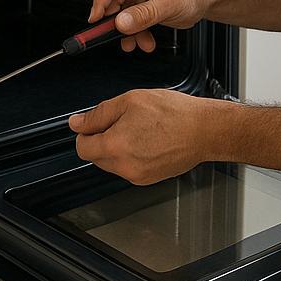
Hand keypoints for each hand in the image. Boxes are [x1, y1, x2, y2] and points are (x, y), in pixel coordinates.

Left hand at [68, 89, 216, 184]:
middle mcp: (123, 166)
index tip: (95, 123)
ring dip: (118, 148)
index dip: (86, 132)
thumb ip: (99, 114)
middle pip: (96, 157)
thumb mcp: (130, 101)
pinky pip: (129, 168)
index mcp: (114, 146)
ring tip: (141, 130)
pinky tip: (149, 141)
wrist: (204, 130)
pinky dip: (133, 156)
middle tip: (125, 121)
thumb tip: (77, 123)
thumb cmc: (173, 112)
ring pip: (113, 163)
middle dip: (103, 140)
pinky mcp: (149, 180)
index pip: (82, 148)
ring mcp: (137, 176)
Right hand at [88, 0, 218, 53]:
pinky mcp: (145, 6)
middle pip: (113, 1)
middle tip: (114, 37)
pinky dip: (136, 33)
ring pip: (122, 15)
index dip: (99, 1)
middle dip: (115, 22)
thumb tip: (121, 22)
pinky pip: (133, 21)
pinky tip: (145, 41)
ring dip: (128, 32)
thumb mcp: (171, 4)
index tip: (95, 20)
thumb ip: (145, 14)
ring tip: (138, 43)